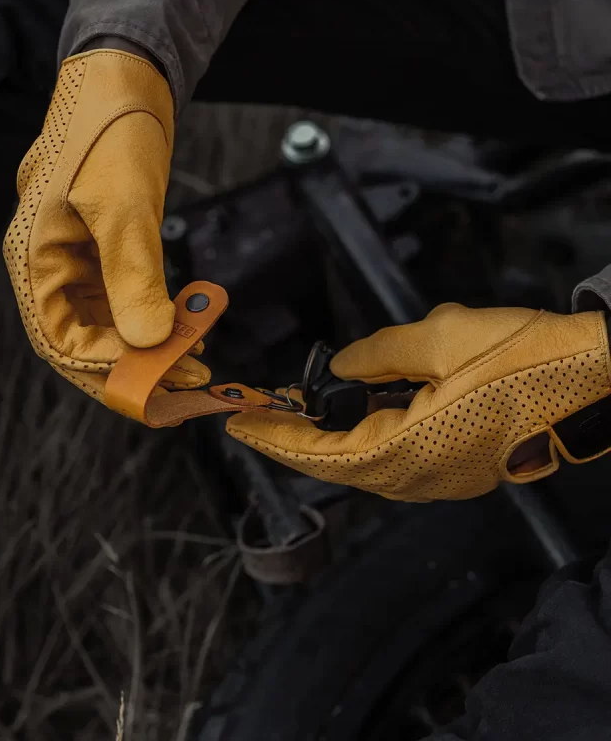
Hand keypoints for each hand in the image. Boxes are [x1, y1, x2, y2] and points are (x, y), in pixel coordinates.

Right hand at [4, 49, 208, 408]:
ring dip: (148, 349)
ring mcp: (77, 261)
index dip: (107, 370)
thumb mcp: (122, 203)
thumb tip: (150, 341)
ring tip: (195, 364)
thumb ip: (132, 275)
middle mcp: (49, 267)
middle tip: (182, 390)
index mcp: (33, 257)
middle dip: (133, 370)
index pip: (60, 338)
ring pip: (107, 325)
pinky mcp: (104, 251)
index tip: (156, 386)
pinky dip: (153, 319)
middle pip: (83, 340)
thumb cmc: (110, 129)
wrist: (126, 76)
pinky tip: (186, 329)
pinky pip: (123, 300)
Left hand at [227, 304, 610, 500]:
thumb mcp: (442, 337)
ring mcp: (440, 478)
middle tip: (261, 413)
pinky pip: (392, 460)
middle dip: (294, 438)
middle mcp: (422, 476)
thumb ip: (378, 354)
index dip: (276, 439)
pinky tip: (354, 412)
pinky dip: (361, 439)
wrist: (594, 376)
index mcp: (412, 449)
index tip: (241, 425)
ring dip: (326, 438)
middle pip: (337, 464)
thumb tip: (341, 367)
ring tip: (297, 409)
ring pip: (363, 464)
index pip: (322, 453)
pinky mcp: (455, 468)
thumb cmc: (531, 358)